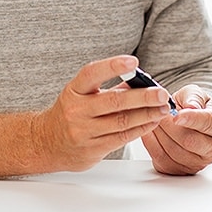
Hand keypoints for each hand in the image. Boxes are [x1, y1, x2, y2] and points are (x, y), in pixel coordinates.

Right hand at [34, 55, 173, 171]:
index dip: (112, 66)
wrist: (48, 143)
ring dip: (147, 114)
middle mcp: (77, 110)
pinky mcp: (93, 149)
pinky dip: (141, 128)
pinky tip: (152, 121)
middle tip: (161, 93)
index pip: (92, 74)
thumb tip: (142, 82)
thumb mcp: (82, 95)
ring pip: (122, 122)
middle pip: (114, 101)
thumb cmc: (71, 113)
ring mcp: (84, 132)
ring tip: (163, 108)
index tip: (133, 61)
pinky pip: (122, 138)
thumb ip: (110, 88)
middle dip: (142, 96)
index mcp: (74, 91)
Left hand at [140, 85, 211, 174]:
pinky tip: (150, 132)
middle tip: (158, 112)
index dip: (191, 119)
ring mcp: (198, 162)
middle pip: (188, 140)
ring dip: (159, 134)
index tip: (176, 115)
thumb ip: (193, 97)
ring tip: (153, 120)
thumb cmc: (192, 106)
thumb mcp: (194, 93)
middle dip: (168, 125)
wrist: (187, 120)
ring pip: (174, 151)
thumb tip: (192, 106)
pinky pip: (163, 160)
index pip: (207, 123)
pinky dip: (152, 144)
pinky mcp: (181, 170)